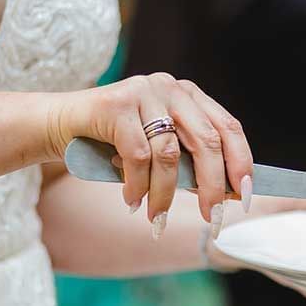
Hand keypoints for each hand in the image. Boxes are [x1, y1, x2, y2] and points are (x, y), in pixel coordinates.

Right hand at [49, 73, 252, 236]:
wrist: (61, 125)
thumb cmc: (118, 143)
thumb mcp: (161, 150)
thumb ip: (191, 163)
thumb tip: (228, 195)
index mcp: (191, 96)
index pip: (229, 128)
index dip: (241, 163)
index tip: (244, 197)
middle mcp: (171, 88)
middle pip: (207, 142)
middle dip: (212, 186)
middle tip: (212, 218)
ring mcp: (144, 92)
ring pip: (169, 154)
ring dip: (165, 194)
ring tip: (158, 218)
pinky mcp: (115, 104)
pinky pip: (137, 156)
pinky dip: (137, 186)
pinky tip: (133, 201)